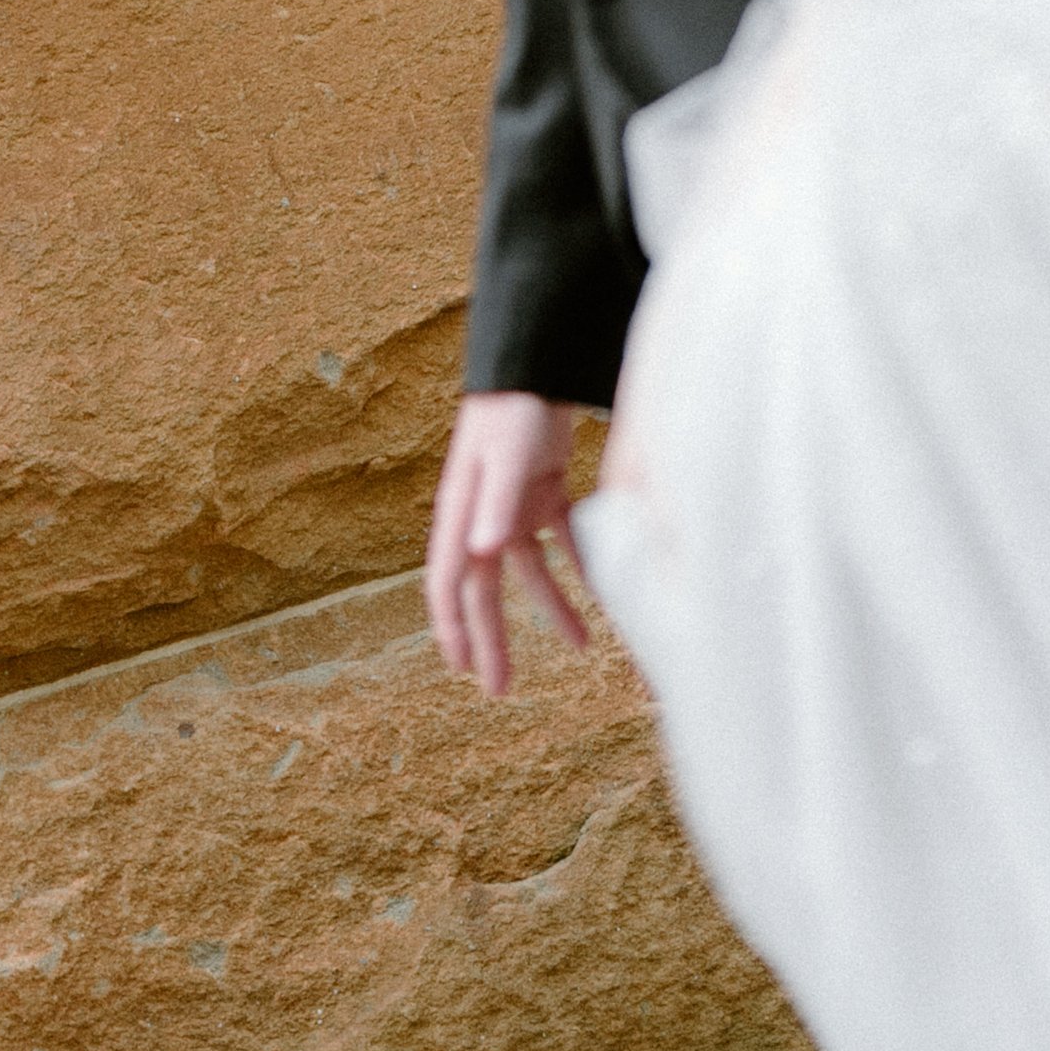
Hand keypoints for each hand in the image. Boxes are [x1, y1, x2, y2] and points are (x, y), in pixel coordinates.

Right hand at [424, 391, 590, 697]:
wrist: (535, 360)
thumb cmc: (512, 406)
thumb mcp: (504, 456)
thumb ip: (496, 503)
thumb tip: (483, 554)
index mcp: (462, 512)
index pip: (449, 581)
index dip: (453, 627)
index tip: (462, 669)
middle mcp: (482, 515)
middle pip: (484, 589)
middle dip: (492, 638)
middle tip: (500, 690)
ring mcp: (512, 504)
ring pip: (526, 571)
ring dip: (549, 608)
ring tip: (580, 645)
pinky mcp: (541, 491)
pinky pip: (559, 542)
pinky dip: (576, 568)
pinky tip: (600, 593)